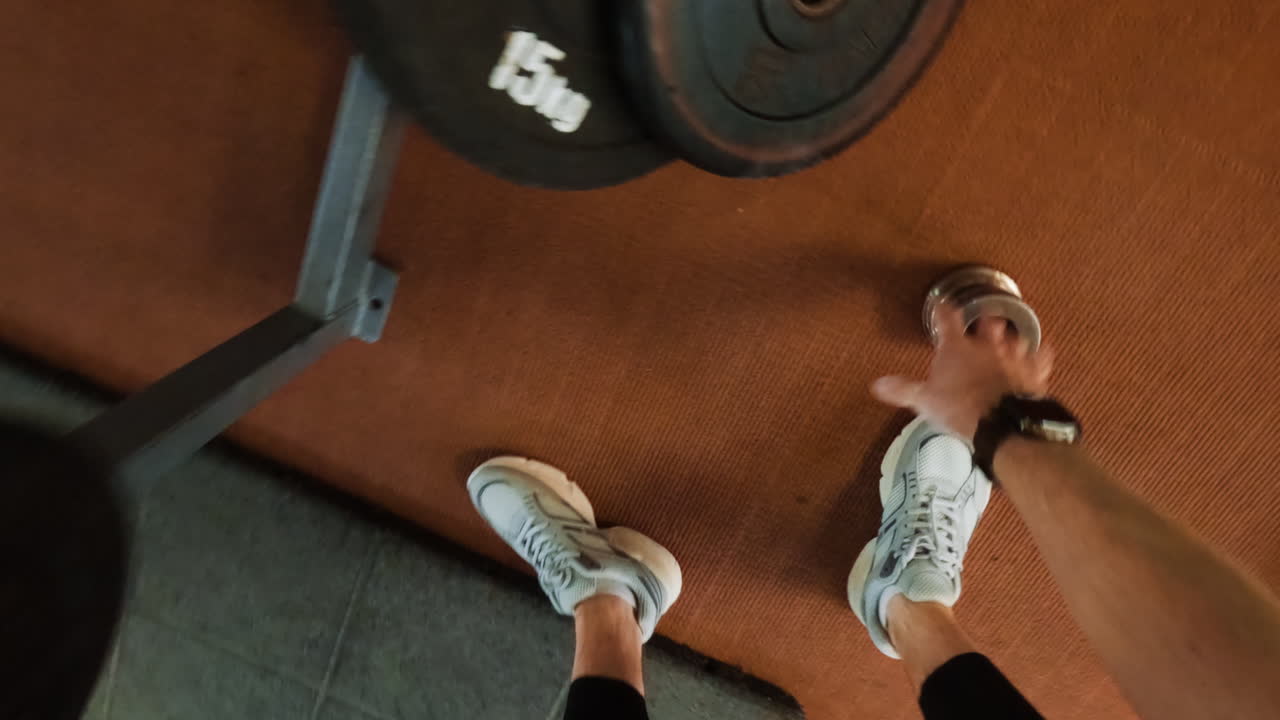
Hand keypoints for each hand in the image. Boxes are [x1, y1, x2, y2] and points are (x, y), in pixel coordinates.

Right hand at [871, 303, 1054, 441]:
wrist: (1001, 424)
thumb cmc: (963, 409)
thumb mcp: (925, 401)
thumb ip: (903, 389)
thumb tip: (879, 384)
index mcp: (957, 348)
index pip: (946, 319)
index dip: (942, 311)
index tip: (941, 305)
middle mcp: (987, 346)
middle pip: (987, 323)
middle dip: (985, 321)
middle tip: (984, 321)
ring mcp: (1011, 357)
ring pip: (1014, 337)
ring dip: (1011, 338)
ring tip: (1010, 337)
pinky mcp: (1032, 372)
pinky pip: (1041, 357)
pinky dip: (1041, 354)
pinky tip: (1043, 351)